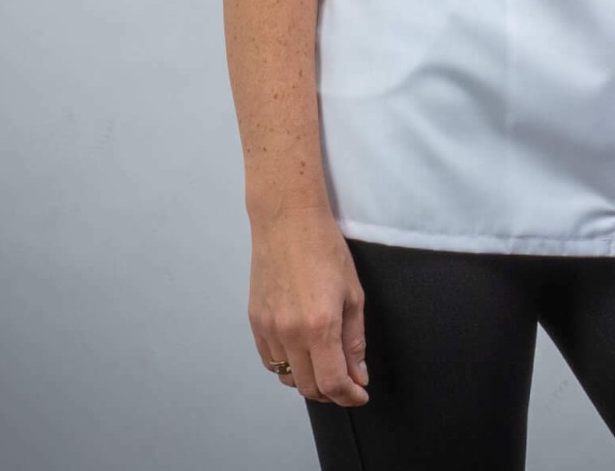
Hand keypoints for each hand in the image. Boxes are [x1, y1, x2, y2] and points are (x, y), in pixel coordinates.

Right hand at [247, 204, 369, 405]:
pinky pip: (270, 360)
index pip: (333, 383)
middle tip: (346, 382)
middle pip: (309, 387)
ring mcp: (268, 328)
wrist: (287, 219)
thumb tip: (358, 374)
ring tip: (324, 365)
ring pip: (287, 377)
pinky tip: (300, 351)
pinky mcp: (254, 321)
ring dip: (308, 379)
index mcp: (319, 326)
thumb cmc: (325, 247)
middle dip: (331, 392)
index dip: (349, 396)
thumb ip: (354, 339)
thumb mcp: (352, 292)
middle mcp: (290, 333)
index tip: (359, 394)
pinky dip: (286, 365)